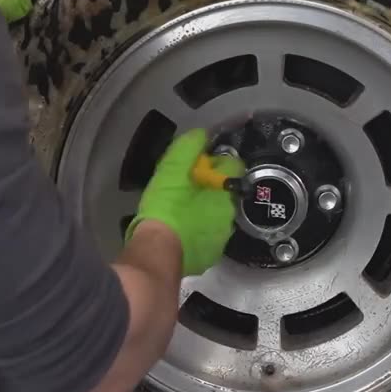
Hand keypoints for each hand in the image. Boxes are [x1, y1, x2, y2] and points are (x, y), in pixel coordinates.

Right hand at [125, 129, 243, 275]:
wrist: (157, 251)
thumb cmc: (165, 207)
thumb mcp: (172, 169)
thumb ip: (188, 147)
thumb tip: (201, 135)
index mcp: (225, 191)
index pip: (233, 166)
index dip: (216, 163)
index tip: (198, 167)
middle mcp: (229, 215)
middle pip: (225, 194)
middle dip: (210, 190)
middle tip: (185, 190)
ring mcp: (221, 238)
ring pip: (217, 217)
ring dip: (205, 213)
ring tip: (181, 213)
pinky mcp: (209, 257)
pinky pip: (208, 239)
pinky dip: (198, 235)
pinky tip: (181, 234)